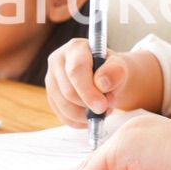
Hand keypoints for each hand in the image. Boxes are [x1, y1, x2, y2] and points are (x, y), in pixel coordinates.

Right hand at [44, 39, 162, 127]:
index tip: (102, 106)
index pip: (76, 71)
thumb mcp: (119, 67)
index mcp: (75, 48)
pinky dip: (79, 121)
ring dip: (86, 115)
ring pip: (64, 106)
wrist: (105, 76)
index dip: (88, 92)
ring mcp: (50, 79)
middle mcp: (57, 61)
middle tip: (108, 106)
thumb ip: (115, 72)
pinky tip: (91, 115)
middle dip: (90, 105)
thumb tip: (102, 83)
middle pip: (68, 91)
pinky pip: (63, 116)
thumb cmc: (111, 69)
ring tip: (102, 110)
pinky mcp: (51, 96)